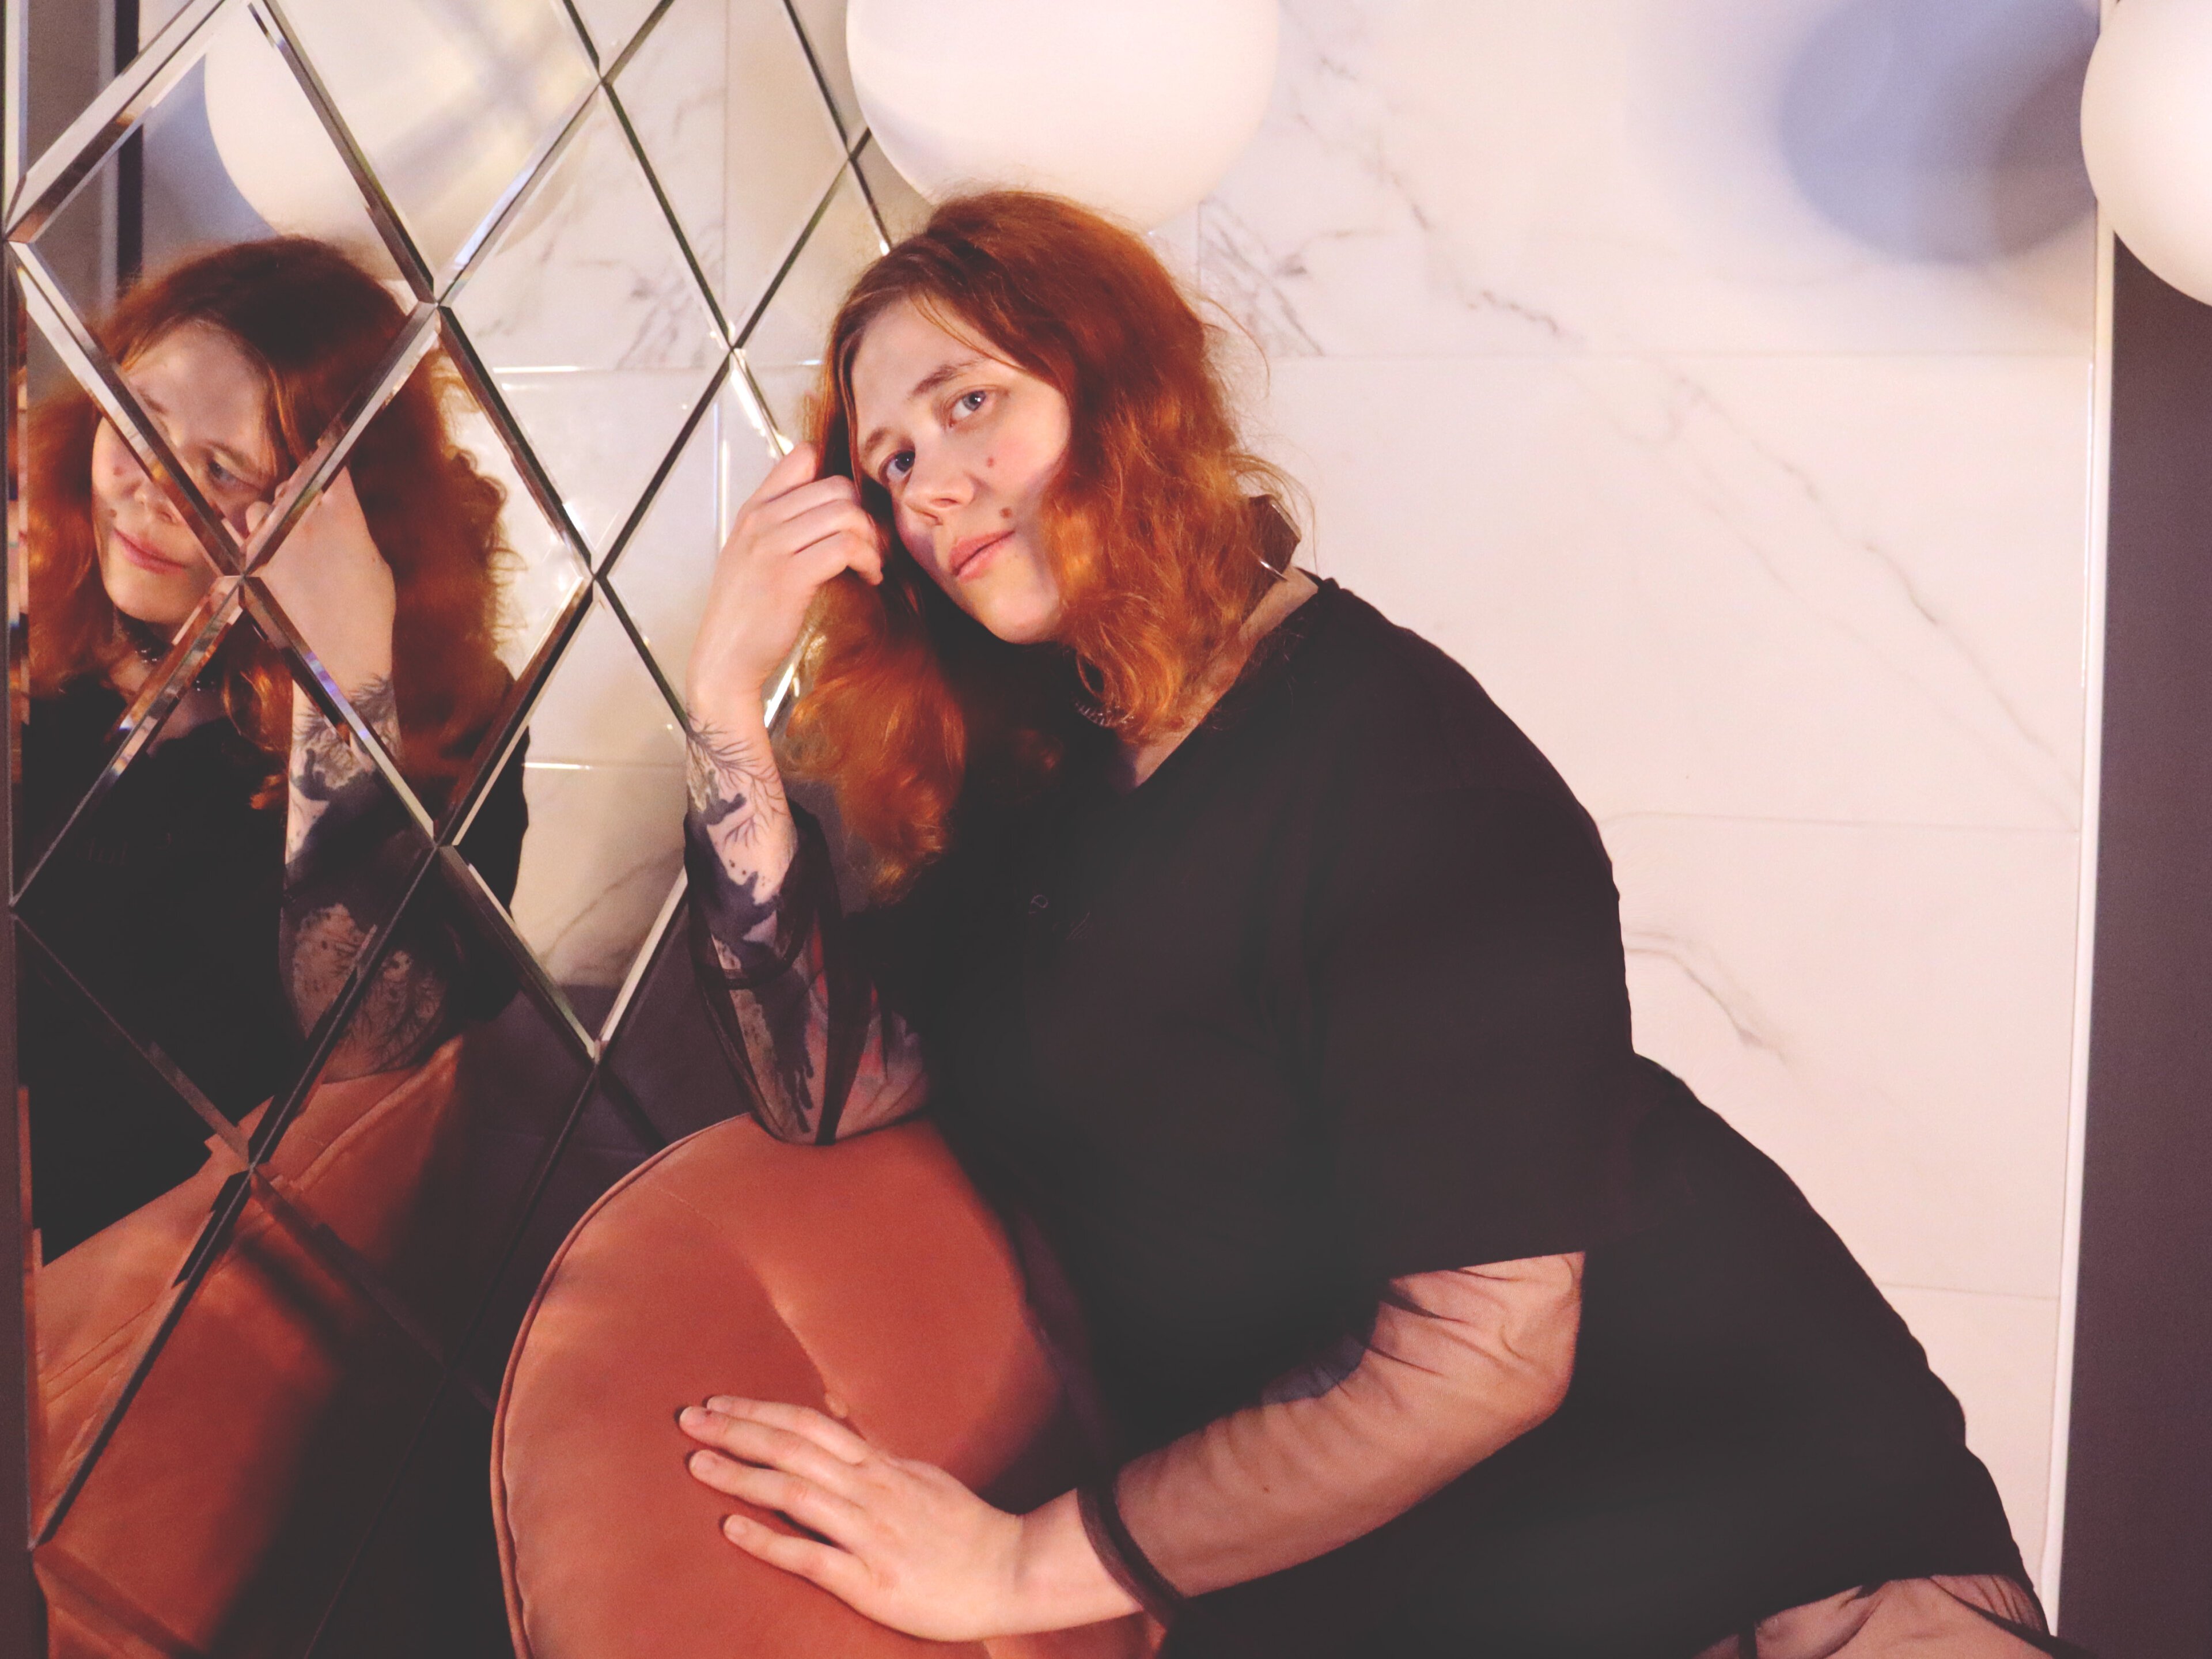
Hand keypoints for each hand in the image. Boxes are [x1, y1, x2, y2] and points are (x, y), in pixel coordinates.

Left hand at [250, 466, 395, 700]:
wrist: (338, 658)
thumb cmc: (369, 615)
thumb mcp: (376, 565)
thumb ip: (355, 530)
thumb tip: (341, 513)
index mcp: (344, 515)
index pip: (330, 467)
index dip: (327, 462)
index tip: (328, 462)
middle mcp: (304, 520)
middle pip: (294, 483)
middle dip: (300, 492)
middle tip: (310, 512)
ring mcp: (273, 540)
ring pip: (263, 507)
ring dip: (273, 517)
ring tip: (287, 540)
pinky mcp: (252, 563)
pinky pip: (246, 538)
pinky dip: (256, 543)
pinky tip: (271, 559)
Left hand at [678, 1395, 1027, 1641]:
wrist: (1011, 1570)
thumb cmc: (962, 1527)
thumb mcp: (920, 1475)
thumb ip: (875, 1456)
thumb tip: (836, 1426)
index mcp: (881, 1466)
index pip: (808, 1425)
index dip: (759, 1411)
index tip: (718, 1403)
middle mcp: (871, 1491)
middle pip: (792, 1448)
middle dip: (736, 1432)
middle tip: (688, 1420)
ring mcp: (870, 1534)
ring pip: (795, 1493)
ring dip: (740, 1476)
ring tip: (696, 1464)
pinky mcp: (870, 1581)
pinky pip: (810, 1555)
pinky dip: (767, 1539)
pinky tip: (731, 1529)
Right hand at [685, 442, 884, 726]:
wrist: (724, 658)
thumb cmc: (747, 612)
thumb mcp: (754, 555)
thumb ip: (783, 524)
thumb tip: (834, 504)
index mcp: (754, 509)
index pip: (801, 456)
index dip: (837, 479)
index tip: (848, 514)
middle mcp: (761, 520)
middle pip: (837, 487)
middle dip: (865, 516)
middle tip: (871, 546)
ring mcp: (773, 546)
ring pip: (846, 514)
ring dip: (871, 541)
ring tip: (871, 565)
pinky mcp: (790, 576)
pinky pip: (846, 547)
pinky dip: (868, 561)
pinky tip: (868, 578)